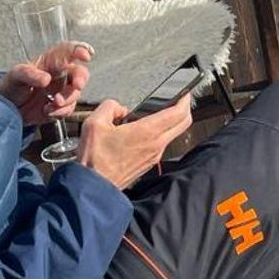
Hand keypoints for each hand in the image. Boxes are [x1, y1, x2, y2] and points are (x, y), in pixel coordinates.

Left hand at [1, 41, 92, 125]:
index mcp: (50, 61)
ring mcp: (62, 91)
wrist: (7, 108)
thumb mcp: (15, 76)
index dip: (79, 51)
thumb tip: (45, 78)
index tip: (85, 56)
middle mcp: (60, 75)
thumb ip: (29, 74)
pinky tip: (47, 110)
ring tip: (54, 103)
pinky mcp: (60, 106)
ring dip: (68, 99)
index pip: (68, 51)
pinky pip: (68, 109)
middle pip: (79, 72)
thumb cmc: (11, 86)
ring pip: (76, 93)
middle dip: (81, 79)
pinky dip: (60, 112)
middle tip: (77, 85)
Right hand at [75, 95, 194, 189]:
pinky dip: (162, 134)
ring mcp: (154, 156)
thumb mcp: (94, 123)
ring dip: (173, 122)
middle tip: (179, 100)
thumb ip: (110, 107)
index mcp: (147, 131)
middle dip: (185, 109)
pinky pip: (162, 145)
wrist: (93, 186)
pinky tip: (146, 130)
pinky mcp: (148, 164)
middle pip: (184, 123)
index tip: (185, 92)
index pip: (178, 113)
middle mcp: (156, 144)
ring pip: (173, 134)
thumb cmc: (94, 158)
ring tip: (160, 113)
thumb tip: (120, 108)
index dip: (185, 99)